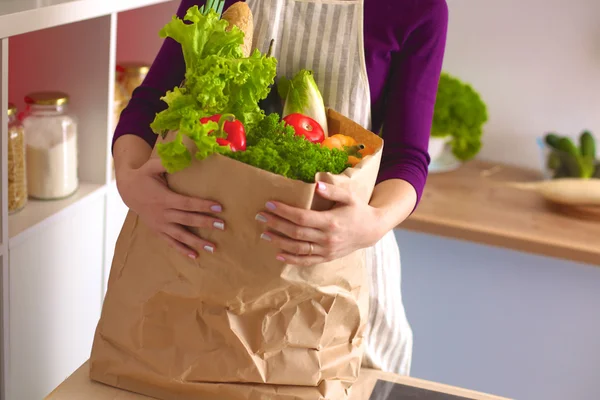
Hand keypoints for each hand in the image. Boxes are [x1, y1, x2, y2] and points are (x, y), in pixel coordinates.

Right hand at [116, 158, 224, 258]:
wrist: (127, 191)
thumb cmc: (143, 176)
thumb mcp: (151, 166)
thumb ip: (165, 163)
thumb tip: (182, 156)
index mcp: (164, 198)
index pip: (187, 203)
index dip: (203, 205)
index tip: (219, 207)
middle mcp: (163, 214)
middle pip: (188, 220)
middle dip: (206, 223)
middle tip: (223, 226)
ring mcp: (160, 224)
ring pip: (181, 235)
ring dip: (197, 242)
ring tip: (213, 247)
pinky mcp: (158, 231)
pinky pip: (171, 242)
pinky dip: (182, 250)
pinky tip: (195, 256)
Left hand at [256, 182, 382, 265]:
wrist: (371, 230)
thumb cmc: (358, 210)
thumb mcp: (349, 197)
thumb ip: (333, 191)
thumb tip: (316, 185)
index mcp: (331, 221)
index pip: (302, 217)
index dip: (284, 211)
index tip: (269, 204)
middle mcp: (327, 238)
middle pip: (296, 232)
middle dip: (276, 224)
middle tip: (260, 216)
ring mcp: (326, 250)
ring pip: (298, 248)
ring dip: (279, 241)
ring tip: (264, 233)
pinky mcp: (327, 258)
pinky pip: (306, 261)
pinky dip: (291, 259)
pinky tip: (278, 254)